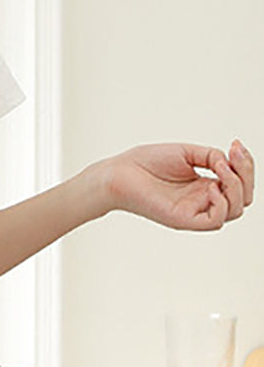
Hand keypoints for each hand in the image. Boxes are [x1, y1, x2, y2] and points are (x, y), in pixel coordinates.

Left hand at [101, 139, 254, 229]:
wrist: (119, 173)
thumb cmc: (146, 163)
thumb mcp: (188, 153)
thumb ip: (212, 156)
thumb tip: (229, 163)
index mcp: (203, 186)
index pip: (239, 183)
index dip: (245, 165)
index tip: (235, 144)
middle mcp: (201, 200)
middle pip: (243, 198)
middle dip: (246, 174)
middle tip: (233, 154)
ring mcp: (193, 212)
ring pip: (234, 211)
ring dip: (236, 187)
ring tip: (219, 168)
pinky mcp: (182, 220)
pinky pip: (214, 222)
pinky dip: (221, 204)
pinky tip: (209, 186)